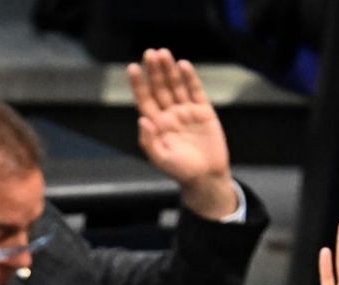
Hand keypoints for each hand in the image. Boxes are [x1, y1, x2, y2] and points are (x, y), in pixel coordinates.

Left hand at [127, 48, 237, 219]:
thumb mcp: (160, 159)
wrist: (206, 177)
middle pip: (159, 88)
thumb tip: (142, 120)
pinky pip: (195, 91)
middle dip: (154, 71)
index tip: (132, 69)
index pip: (144, 100)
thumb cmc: (181, 171)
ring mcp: (186, 111)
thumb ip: (149, 141)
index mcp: (156, 125)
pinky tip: (183, 65)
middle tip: (150, 53)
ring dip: (169, 70)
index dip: (138, 84)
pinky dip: (189, 78)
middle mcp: (169, 114)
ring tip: (164, 53)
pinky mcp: (203, 111)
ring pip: (176, 85)